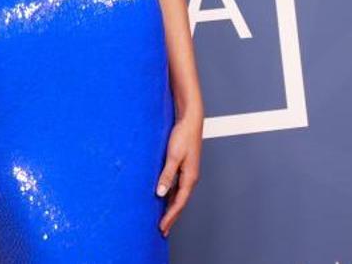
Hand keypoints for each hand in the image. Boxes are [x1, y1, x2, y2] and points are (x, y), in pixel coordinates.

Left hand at [155, 112, 202, 236]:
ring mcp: (188, 173)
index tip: (162, 227)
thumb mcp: (173, 156)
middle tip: (163, 230)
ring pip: (179, 195)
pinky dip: (171, 196)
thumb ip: (166, 175)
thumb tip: (160, 193)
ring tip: (163, 219)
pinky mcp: (184, 167)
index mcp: (189, 177)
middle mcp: (190, 177)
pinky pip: (177, 187)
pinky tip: (164, 198)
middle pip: (180, 202)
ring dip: (171, 207)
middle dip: (172, 217)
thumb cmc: (183, 136)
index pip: (179, 203)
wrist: (190, 120)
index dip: (170, 216)